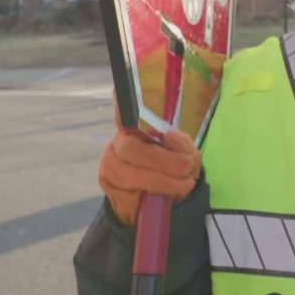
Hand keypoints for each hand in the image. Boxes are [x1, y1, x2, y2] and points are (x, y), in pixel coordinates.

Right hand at [97, 95, 200, 225]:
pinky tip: (168, 194)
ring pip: (129, 169)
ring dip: (161, 177)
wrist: (159, 204)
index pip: (126, 110)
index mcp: (139, 127)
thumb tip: (168, 136)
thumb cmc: (172, 173)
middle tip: (186, 167)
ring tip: (184, 183)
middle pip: (131, 146)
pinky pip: (127, 186)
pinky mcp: (108, 182)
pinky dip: (153, 189)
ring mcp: (110, 161)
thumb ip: (180, 145)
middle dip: (161, 159)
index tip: (120, 90)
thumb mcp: (186, 156)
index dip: (122, 100)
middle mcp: (120, 140)